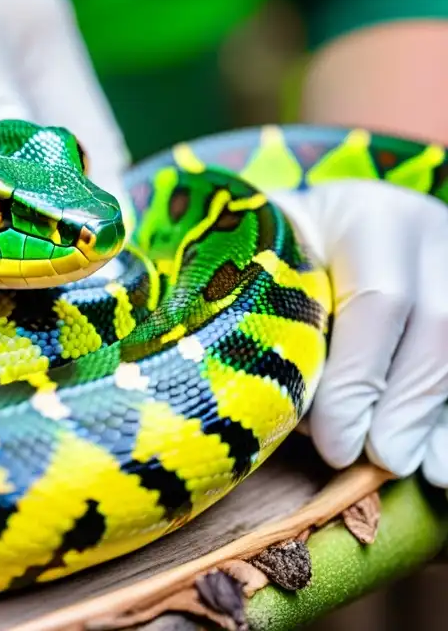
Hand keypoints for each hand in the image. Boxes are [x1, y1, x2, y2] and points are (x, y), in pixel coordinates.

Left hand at [268, 180, 447, 488]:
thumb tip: (264, 396)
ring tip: (424, 471)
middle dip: (409, 405)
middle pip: (439, 325)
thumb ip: (259, 311)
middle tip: (382, 460)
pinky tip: (443, 456)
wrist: (327, 225)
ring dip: (442, 415)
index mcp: (367, 218)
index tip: (332, 444)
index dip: (357, 381)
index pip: (379, 300)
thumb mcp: (262, 260)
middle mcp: (428, 234)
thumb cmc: (279, 252)